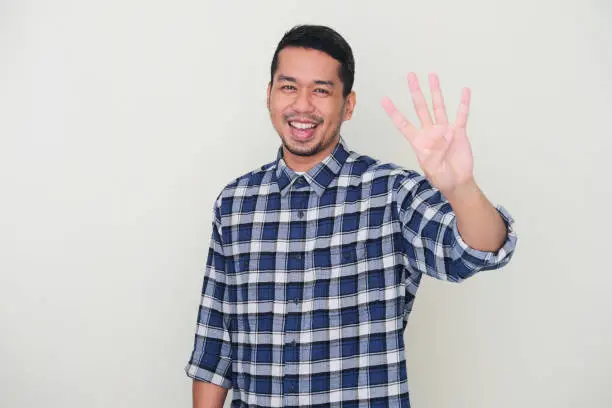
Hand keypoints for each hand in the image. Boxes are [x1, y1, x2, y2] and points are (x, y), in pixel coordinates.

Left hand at [382, 72, 474, 194]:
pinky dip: (463, 103)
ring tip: (432, 76)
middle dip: (415, 91)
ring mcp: (444, 130)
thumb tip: (444, 135)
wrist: (457, 182)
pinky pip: (461, 115)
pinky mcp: (458, 132)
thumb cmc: (441, 178)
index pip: (403, 123)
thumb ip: (436, 153)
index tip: (384, 99)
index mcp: (418, 141)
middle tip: (411, 75)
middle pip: (421, 107)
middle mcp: (430, 132)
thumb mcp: (433, 169)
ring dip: (436, 91)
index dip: (394, 112)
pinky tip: (464, 91)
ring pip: (438, 106)